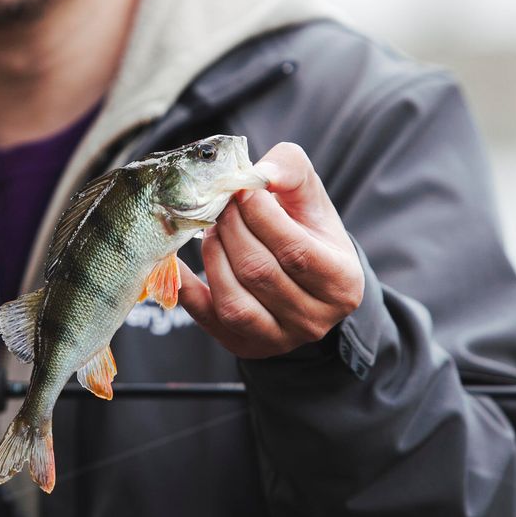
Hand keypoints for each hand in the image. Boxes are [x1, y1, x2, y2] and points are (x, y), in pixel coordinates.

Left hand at [179, 142, 364, 358]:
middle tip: (219, 204)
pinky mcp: (244, 345)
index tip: (241, 188)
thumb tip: (259, 172)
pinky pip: (206, 318)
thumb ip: (290, 170)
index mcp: (341, 282)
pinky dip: (186, 288)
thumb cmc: (306, 231)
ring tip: (211, 228)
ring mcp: (278, 339)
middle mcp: (313, 320)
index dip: (260, 216)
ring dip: (213, 256)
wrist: (304, 281)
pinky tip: (174, 259)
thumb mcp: (310, 198)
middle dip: (231, 230)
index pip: (294, 249)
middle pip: (259, 272)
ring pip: (233, 302)